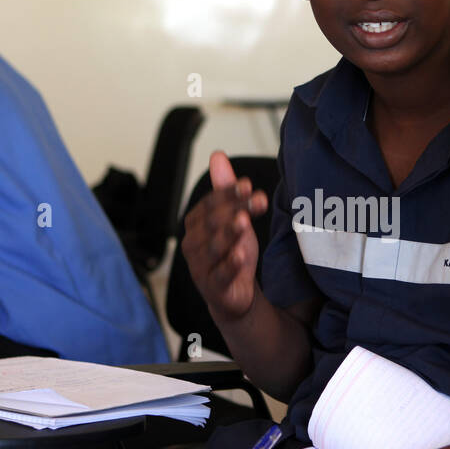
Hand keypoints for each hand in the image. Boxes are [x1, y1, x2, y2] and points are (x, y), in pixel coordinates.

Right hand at [179, 151, 268, 322]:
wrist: (233, 293)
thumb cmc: (231, 252)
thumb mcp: (233, 218)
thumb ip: (225, 190)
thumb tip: (217, 155)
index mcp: (195, 223)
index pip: (209, 204)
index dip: (228, 193)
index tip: (248, 184)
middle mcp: (193, 244)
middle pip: (212, 223)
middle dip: (235, 209)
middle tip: (256, 199)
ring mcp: (201, 267)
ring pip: (214, 247)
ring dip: (229, 234)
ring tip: (244, 221)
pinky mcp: (213, 288)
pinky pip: (220, 275)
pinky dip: (230, 265)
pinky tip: (241, 255)